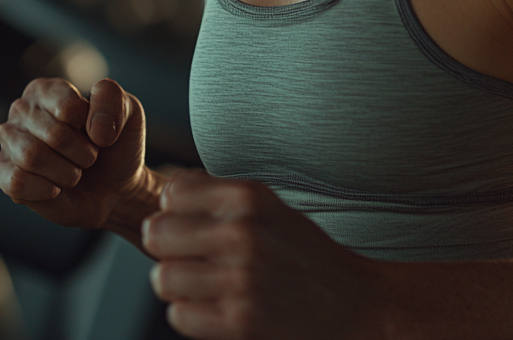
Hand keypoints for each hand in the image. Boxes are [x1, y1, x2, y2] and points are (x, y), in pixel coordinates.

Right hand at [0, 77, 150, 231]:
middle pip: (54, 135)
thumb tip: (95, 129)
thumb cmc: (116, 145)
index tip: (97, 133)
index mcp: (48, 89)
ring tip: (73, 172)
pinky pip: (16, 182)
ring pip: (32, 157)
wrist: (114, 188)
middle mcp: (23, 110)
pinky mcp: (4, 174)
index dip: (89, 127)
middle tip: (89, 157)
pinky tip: (55, 188)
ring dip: (66, 173)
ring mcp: (10, 142)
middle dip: (83, 154)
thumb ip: (113, 101)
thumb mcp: (128, 111)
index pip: (67, 106)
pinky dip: (45, 190)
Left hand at [142, 170, 386, 339]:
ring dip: (175, 283)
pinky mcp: (239, 323)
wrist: (355, 303)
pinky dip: (189, 313)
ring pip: (163, 278)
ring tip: (198, 283)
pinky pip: (179, 316)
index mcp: (249, 197)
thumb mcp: (270, 206)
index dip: (173, 209)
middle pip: (157, 233)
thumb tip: (169, 189)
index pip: (172, 192)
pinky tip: (211, 306)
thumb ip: (221, 196)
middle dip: (166, 246)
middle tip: (184, 254)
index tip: (186, 220)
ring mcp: (239, 280)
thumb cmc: (307, 254)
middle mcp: (242, 233)